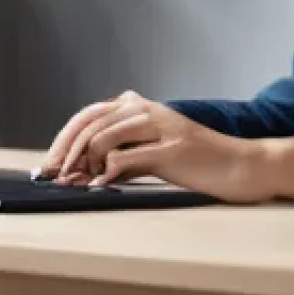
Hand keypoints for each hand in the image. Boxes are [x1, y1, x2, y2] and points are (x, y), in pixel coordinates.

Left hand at [39, 90, 293, 204]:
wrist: (243, 165)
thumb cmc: (201, 162)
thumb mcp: (158, 150)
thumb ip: (127, 152)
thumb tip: (87, 172)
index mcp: (143, 107)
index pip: (90, 114)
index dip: (64, 138)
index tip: (49, 165)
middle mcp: (148, 111)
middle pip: (91, 122)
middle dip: (65, 150)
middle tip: (52, 175)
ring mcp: (160, 128)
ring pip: (104, 135)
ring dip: (81, 161)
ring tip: (73, 182)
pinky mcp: (171, 149)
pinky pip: (127, 158)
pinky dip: (106, 173)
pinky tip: (99, 187)